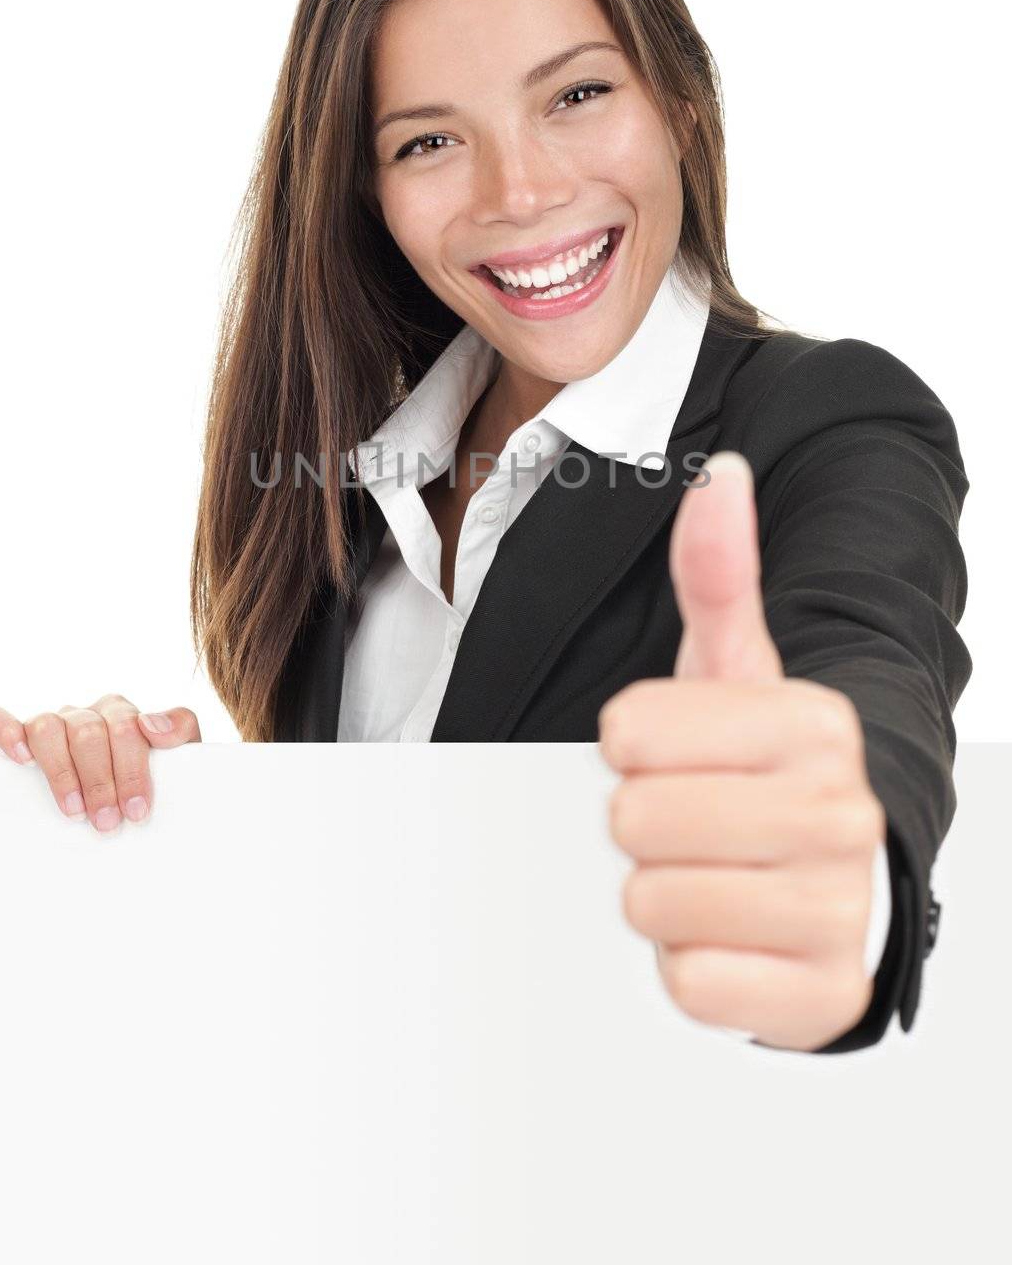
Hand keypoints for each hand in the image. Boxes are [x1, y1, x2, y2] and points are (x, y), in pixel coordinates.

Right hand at [0, 695, 201, 831]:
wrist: (114, 805)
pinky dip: (7, 733)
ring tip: (74, 812)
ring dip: (62, 771)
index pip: (127, 726)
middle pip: (89, 731)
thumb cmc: (138, 785)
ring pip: (48, 726)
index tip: (137, 810)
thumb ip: (179, 731)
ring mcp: (48, 723)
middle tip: (107, 822)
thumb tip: (151, 725)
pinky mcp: (8, 733)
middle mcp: (83, 715)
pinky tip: (21, 759)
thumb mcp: (172, 760)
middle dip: (101, 780)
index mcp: (119, 715)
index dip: (132, 768)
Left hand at [598, 451, 884, 1051]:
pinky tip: (727, 938)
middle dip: (641, 827)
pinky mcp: (822, 994)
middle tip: (689, 824)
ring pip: (653, 903)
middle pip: (634, 820)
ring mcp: (838, 907)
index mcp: (815, 721)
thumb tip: (721, 476)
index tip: (671, 755)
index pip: (630, 733)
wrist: (832, 890)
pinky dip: (689, 967)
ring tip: (706, 878)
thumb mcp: (734, 670)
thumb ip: (717, 574)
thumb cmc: (762, 771)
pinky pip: (690, 982)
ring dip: (661, 897)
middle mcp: (841, 811)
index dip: (630, 749)